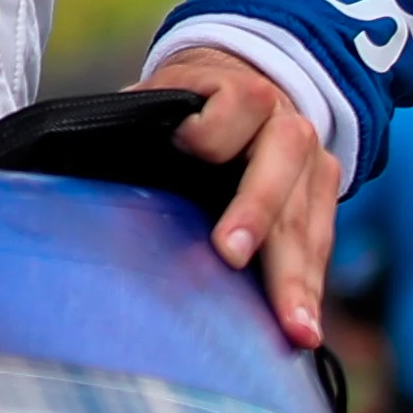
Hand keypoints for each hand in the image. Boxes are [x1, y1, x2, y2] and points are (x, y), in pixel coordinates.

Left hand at [142, 46, 335, 349]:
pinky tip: (305, 327)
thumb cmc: (192, 106)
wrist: (247, 85)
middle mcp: (285, 124)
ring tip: (295, 327)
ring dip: (298, 277)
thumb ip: (140, 118)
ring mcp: (311, 162)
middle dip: (255, 215)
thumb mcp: (165, 95)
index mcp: (241, 92)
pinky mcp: (324, 195)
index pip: (234, 108)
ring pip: (305, 219)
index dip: (206, 131)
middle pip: (276, 171)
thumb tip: (88, 150)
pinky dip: (310, 285)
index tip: (184, 143)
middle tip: (231, 256)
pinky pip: (320, 244)